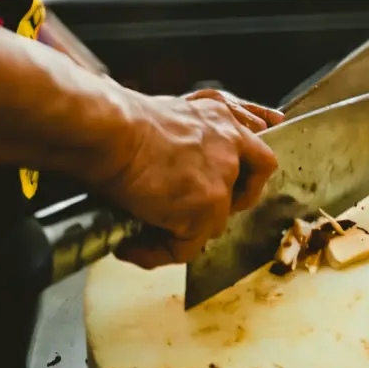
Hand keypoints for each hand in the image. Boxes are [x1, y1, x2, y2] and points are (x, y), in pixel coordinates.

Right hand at [99, 94, 277, 269]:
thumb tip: (166, 166)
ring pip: (213, 225)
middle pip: (243, 194)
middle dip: (218, 210)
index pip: (255, 156)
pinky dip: (156, 253)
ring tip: (144, 236)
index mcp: (221, 120)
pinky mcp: (206, 208)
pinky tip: (129, 248)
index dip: (245, 179)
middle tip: (185, 218)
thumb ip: (183, 138)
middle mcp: (230, 149)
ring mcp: (221, 182)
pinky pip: (184, 247)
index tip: (231, 191)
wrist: (113, 129)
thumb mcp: (167, 113)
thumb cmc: (121, 118)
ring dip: (183, 234)